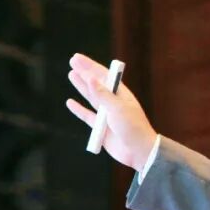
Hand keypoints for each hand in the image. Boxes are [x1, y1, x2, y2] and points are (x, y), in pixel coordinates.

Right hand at [66, 53, 156, 171]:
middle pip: (96, 84)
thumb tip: (91, 78)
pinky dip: (78, 109)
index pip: (104, 76)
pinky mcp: (101, 128)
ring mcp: (107, 115)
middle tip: (72, 61)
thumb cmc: (133, 128)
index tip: (77, 58)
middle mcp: (114, 102)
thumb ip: (103, 95)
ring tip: (71, 75)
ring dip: (81, 86)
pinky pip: (87, 116)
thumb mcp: (118, 109)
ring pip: (91, 97)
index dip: (90, 66)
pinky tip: (70, 102)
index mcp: (121, 95)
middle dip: (84, 72)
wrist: (139, 152)